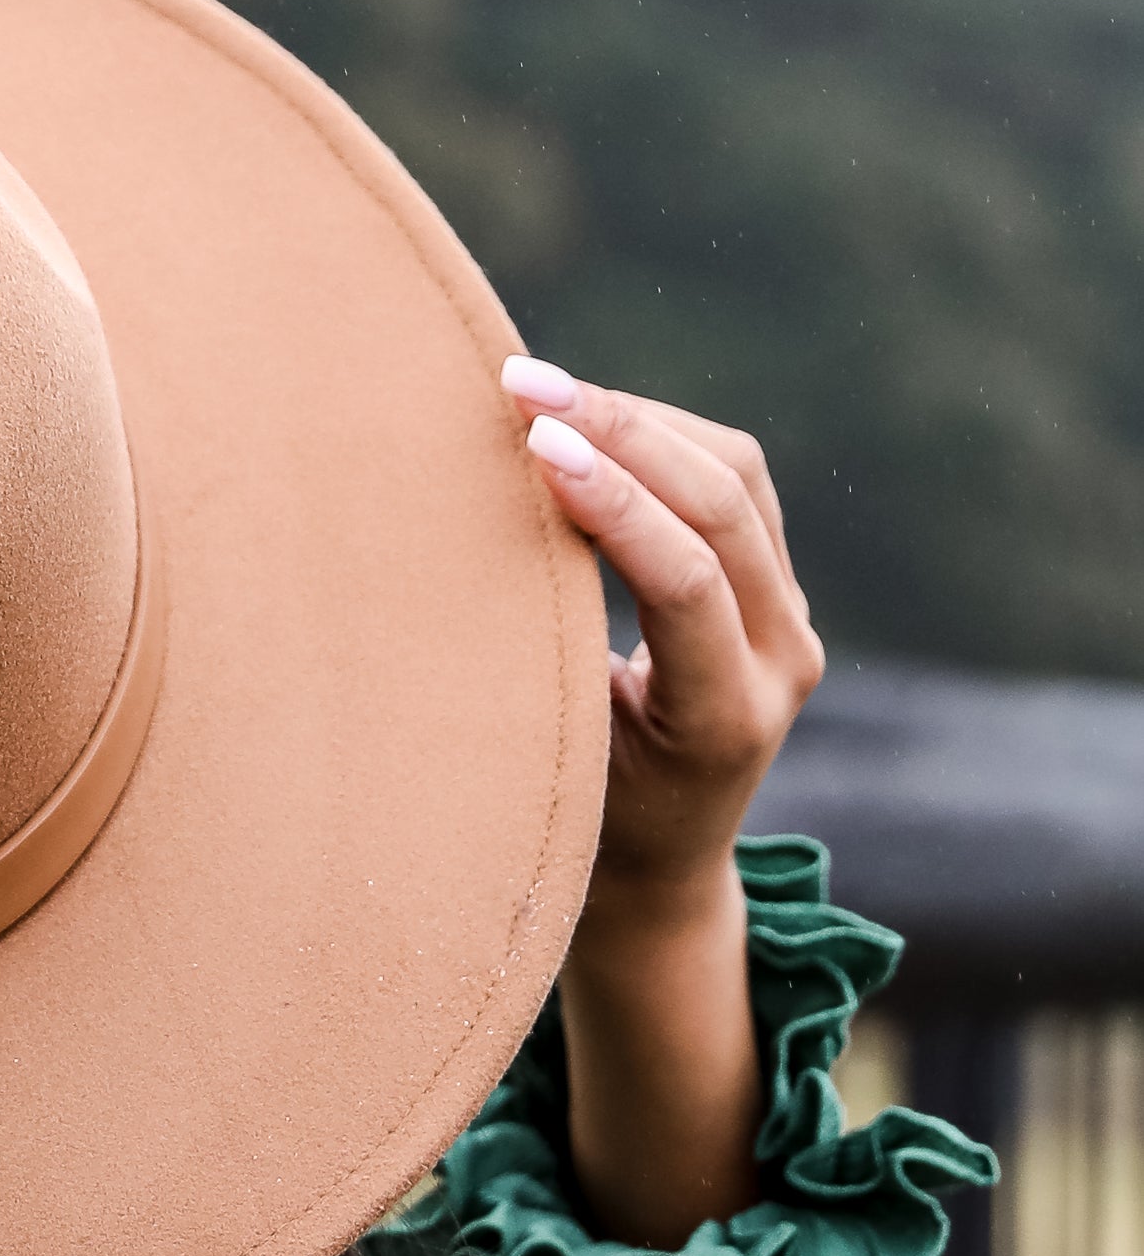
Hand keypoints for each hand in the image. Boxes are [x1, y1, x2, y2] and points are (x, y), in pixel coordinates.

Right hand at [501, 357, 826, 1246]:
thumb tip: (466, 540)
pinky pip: (733, 482)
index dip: (616, 501)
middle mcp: (781, 663)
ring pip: (736, 475)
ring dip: (639, 418)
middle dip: (622, 427)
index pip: (686, 580)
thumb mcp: (553, 763)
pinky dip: (659, 436)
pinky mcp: (775, 587)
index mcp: (725, 719)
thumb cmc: (578, 831)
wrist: (659, 874)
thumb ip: (544, 665)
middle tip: (523, 382)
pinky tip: (584, 416)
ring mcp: (789, 620)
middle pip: (724, 504)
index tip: (533, 440)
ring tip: (540, 387)